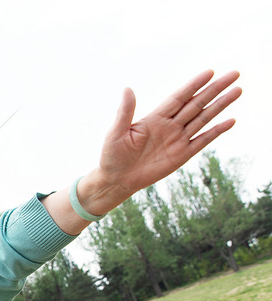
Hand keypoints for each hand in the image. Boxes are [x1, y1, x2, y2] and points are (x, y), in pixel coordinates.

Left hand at [84, 70, 240, 212]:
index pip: (179, 97)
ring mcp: (177, 140)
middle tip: (234, 74)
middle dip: (215, 89)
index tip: (210, 72)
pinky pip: (202, 141)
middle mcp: (169, 126)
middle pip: (196, 103)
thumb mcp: (116, 132)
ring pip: (203, 118)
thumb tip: (127, 88)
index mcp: (155, 118)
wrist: (116, 180)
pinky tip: (230, 121)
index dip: (194, 85)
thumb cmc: (112, 155)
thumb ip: (125, 111)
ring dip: (220, 105)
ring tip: (237, 91)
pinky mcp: (182, 155)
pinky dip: (216, 131)